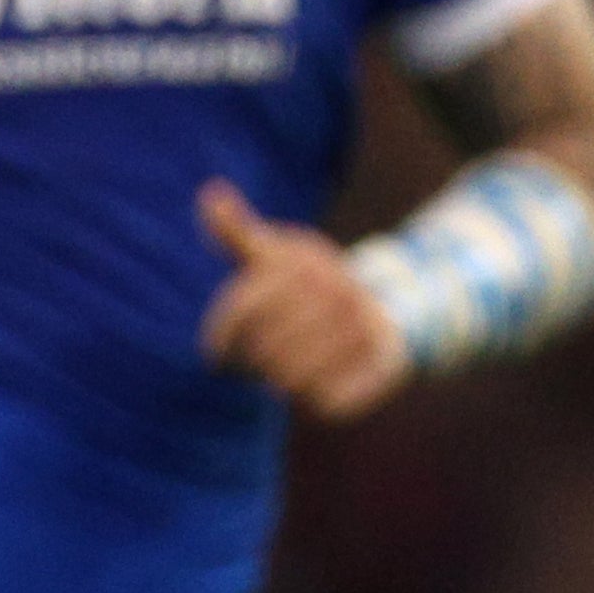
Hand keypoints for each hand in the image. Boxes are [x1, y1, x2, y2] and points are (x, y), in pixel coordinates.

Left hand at [196, 178, 408, 422]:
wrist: (382, 311)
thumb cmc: (306, 287)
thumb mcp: (272, 256)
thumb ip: (237, 232)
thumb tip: (210, 192)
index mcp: (305, 264)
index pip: (240, 313)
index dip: (217, 338)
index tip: (214, 350)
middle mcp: (341, 291)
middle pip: (262, 349)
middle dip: (248, 362)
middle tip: (255, 359)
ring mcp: (364, 327)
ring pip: (289, 378)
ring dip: (275, 381)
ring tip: (278, 369)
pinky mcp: (381, 366)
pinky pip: (323, 400)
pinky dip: (309, 398)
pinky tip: (309, 382)